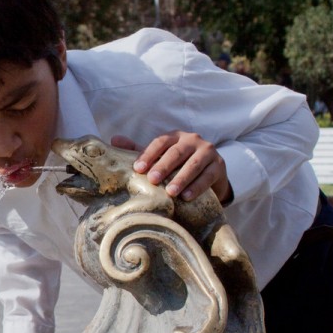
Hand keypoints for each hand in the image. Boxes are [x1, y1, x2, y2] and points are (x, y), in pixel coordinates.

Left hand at [110, 132, 230, 202]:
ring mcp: (208, 151)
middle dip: (164, 166)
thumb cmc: (179, 165)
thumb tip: (114, 139)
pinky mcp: (219, 166)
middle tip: (152, 180)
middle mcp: (192, 140)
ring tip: (170, 192)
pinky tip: (186, 196)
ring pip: (194, 164)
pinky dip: (197, 186)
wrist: (209, 173)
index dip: (148, 154)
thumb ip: (139, 149)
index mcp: (175, 136)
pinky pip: (207, 176)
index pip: (160, 142)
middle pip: (177, 152)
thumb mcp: (160, 156)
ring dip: (181, 178)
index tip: (137, 169)